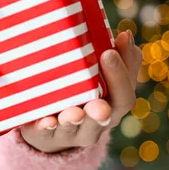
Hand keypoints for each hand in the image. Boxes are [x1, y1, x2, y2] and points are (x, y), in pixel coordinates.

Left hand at [20, 30, 141, 152]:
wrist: (47, 130)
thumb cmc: (79, 94)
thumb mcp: (99, 78)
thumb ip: (118, 60)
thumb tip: (125, 35)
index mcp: (111, 108)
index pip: (125, 97)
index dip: (119, 76)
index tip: (109, 52)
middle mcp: (94, 124)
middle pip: (104, 117)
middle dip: (102, 105)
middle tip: (97, 95)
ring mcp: (68, 132)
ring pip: (73, 129)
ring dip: (74, 119)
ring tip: (74, 113)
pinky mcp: (43, 135)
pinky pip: (44, 133)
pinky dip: (46, 127)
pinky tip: (47, 121)